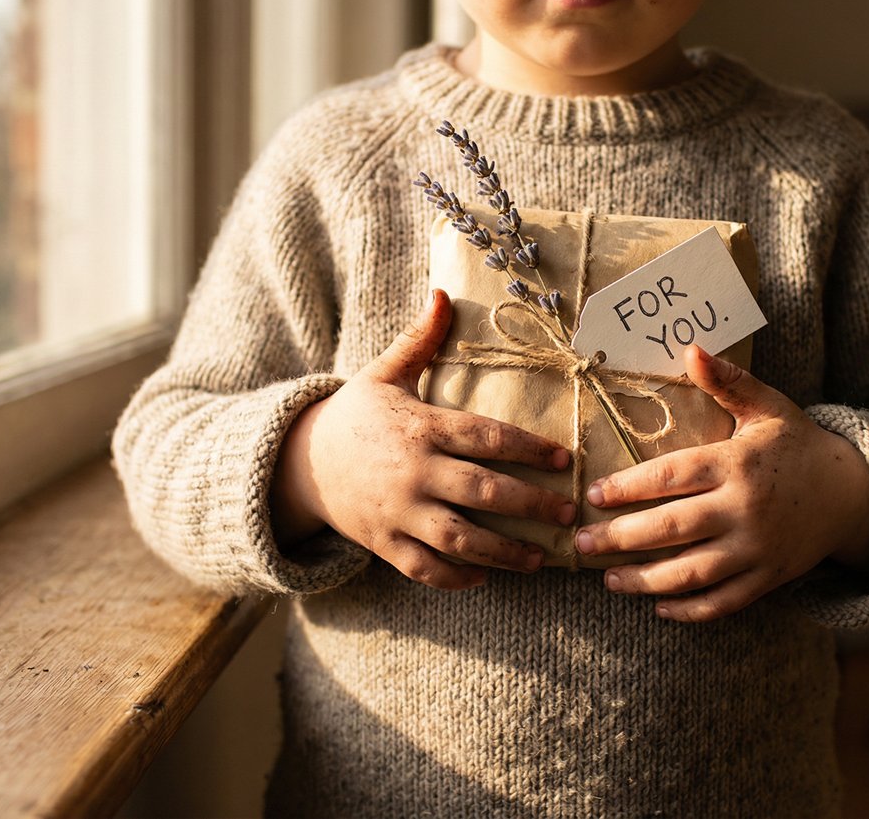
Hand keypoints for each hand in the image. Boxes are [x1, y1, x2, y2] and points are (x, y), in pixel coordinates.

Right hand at [272, 290, 576, 589]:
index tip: (565, 459)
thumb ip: (420, 339)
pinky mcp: (383, 542)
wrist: (301, 460)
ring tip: (541, 558)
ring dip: (504, 552)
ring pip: (458, 538)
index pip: (485, 437)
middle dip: (530, 504)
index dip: (528, 448)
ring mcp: (398, 511)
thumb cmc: (356, 415)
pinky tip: (485, 576)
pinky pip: (424, 568)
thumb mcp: (384, 373)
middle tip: (567, 512)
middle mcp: (413, 471)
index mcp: (420, 426)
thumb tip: (444, 292)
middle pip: (482, 491)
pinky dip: (454, 577)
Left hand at [573, 345, 868, 620]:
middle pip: (672, 528)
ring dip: (644, 580)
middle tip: (582, 541)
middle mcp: (745, 509)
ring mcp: (757, 549)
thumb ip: (728, 381)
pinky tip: (658, 606)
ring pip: (692, 573)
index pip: (671, 476)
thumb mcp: (767, 407)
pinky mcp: (768, 578)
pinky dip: (690, 610)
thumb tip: (691, 349)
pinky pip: (724, 602)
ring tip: (608, 578)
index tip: (595, 494)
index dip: (629, 487)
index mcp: (737, 463)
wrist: (852, 493)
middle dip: (620, 538)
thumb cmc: (797, 445)